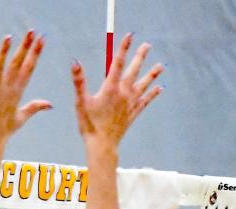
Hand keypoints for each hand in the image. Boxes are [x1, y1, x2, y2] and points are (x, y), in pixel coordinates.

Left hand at [0, 31, 50, 152]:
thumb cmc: (4, 132)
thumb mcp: (21, 119)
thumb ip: (34, 107)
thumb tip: (50, 104)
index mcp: (18, 93)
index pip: (29, 68)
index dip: (36, 53)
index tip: (42, 39)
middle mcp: (7, 90)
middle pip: (17, 64)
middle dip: (26, 47)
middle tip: (32, 32)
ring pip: (0, 67)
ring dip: (5, 51)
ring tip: (9, 37)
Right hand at [72, 34, 162, 150]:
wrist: (102, 145)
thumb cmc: (89, 124)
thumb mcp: (80, 102)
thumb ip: (79, 81)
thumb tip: (74, 62)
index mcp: (110, 88)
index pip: (118, 63)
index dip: (123, 48)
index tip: (130, 36)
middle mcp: (123, 93)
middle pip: (134, 70)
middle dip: (140, 56)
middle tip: (147, 45)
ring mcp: (130, 103)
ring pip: (144, 84)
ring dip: (152, 74)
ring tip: (161, 66)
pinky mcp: (133, 113)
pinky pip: (145, 101)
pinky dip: (152, 94)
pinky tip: (159, 88)